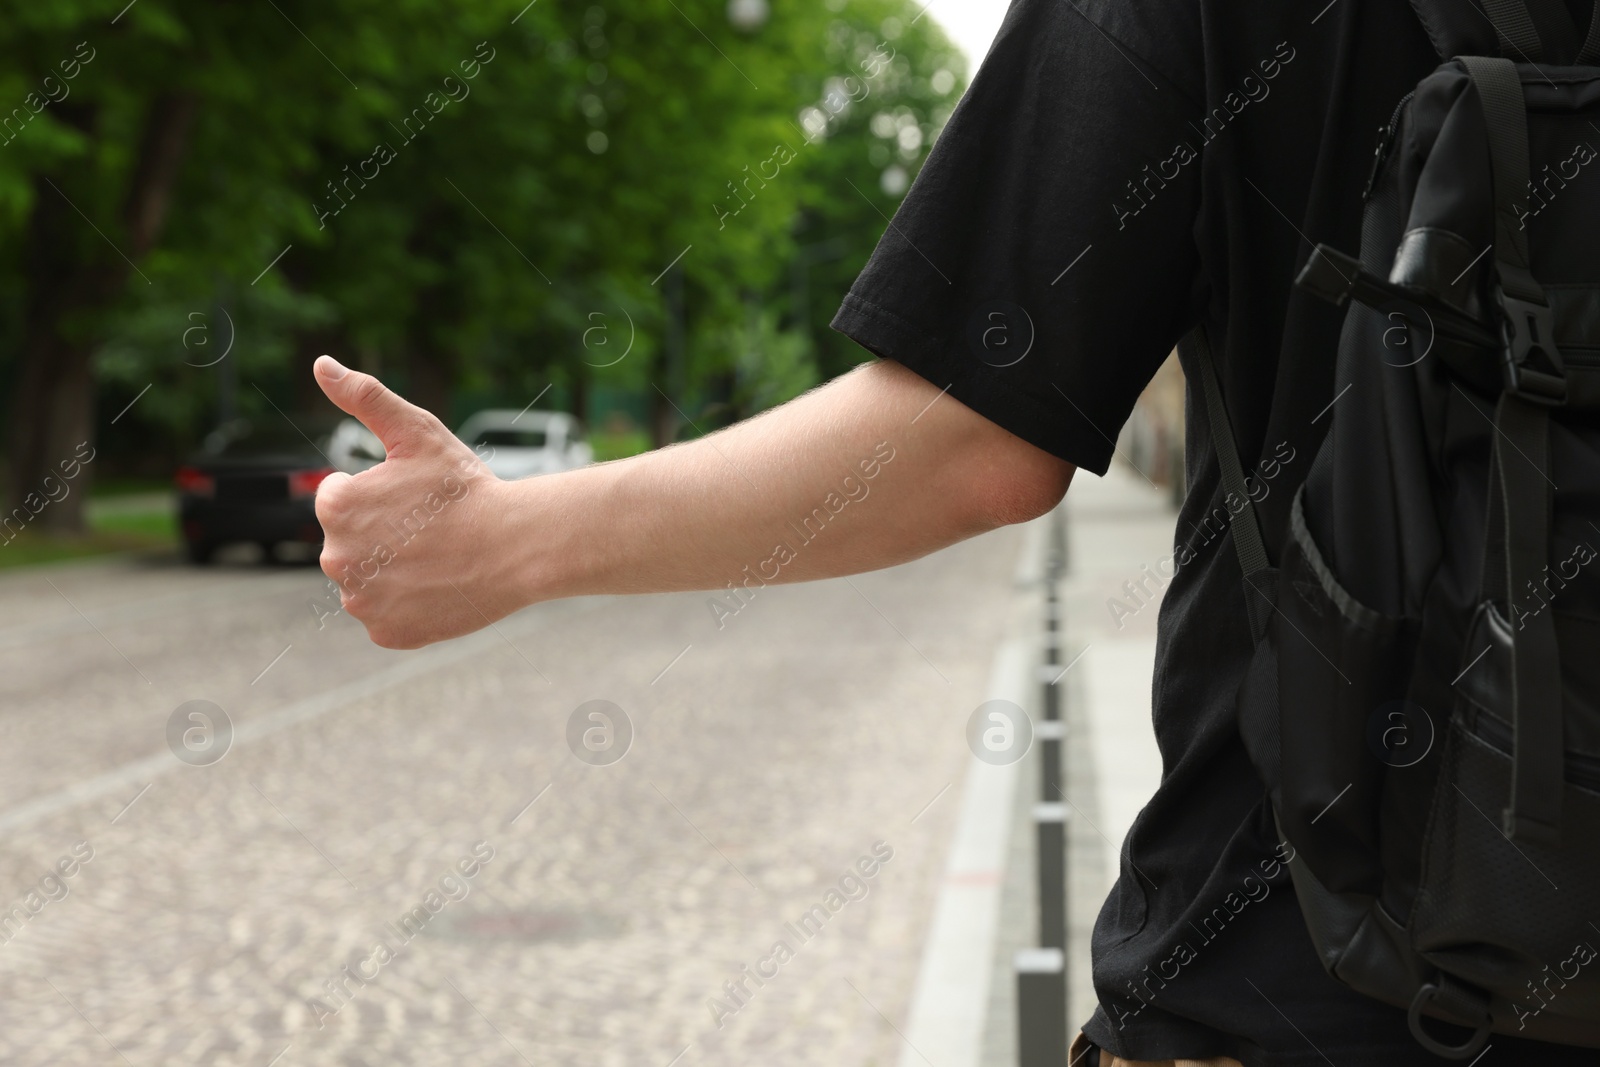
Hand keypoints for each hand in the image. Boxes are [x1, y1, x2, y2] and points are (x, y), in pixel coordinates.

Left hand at [312, 355, 520, 648]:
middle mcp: (336, 558)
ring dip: (394, 571)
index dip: (383, 495)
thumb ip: (364, 396)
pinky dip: (409, 606)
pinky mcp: (386, 633)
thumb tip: (321, 365)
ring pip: (368, 581)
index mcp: (336, 507)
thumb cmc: (468, 488)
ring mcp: (361, 601)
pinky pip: (387, 617)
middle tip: (431, 530)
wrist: (516, 546)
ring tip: (438, 559)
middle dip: (384, 535)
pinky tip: (439, 587)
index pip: (342, 500)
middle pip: (353, 543)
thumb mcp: (417, 432)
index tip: (418, 500)